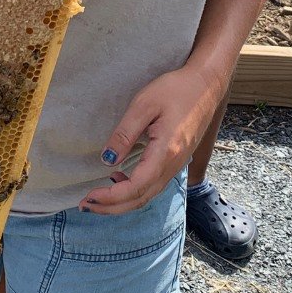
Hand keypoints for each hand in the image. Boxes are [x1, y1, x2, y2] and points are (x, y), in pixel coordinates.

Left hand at [79, 66, 221, 214]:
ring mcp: (177, 165)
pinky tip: (119, 181)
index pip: (135, 187)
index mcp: (165, 152)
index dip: (110, 197)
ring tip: (98, 198)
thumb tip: (107, 160)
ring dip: (122, 202)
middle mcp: (173, 165)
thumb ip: (125, 134)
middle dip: (112, 207)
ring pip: (147, 195)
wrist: (206, 85)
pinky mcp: (177, 161)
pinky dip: (134, 192)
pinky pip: (154, 186)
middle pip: (141, 199)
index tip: (88, 196)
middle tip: (85, 205)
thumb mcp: (144, 104)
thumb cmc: (176, 90)